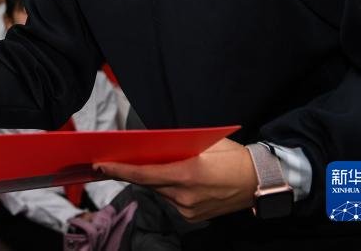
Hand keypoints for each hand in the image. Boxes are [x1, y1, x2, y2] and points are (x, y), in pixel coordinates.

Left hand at [94, 138, 257, 222]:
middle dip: (128, 173)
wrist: (260, 181)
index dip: (120, 170)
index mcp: (187, 174)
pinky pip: (170, 200)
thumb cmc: (233, 156)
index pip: (144, 174)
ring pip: (159, 192)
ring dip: (150, 180)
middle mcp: (185, 195)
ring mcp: (189, 209)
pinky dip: (166, 188)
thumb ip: (179, 146)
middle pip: (148, 183)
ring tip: (141, 165)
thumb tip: (154, 145)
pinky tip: (168, 178)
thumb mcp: (206, 143)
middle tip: (107, 163)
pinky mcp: (193, 216)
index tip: (100, 165)